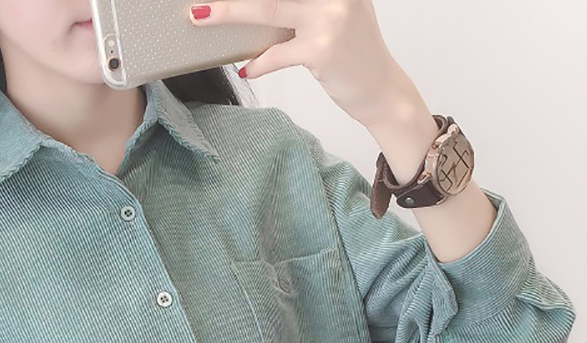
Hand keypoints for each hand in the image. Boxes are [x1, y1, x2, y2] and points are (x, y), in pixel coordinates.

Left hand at [188, 0, 418, 127]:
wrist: (383, 90)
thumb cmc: (354, 54)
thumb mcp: (337, 15)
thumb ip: (305, 5)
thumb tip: (257, 8)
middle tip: (203, 1)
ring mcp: (328, 19)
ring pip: (268, 9)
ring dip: (230, 13)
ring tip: (203, 16)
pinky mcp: (321, 49)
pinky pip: (278, 54)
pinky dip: (259, 63)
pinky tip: (246, 69)